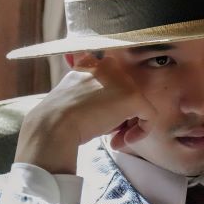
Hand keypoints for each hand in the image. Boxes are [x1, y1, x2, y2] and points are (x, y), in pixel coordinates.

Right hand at [14, 51, 156, 173]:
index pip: (113, 83)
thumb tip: (102, 99)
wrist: (54, 125)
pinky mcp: (133, 97)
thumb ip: (88, 89)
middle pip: (127, 94)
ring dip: (129, 126)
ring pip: (139, 105)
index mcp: (92, 62)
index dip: (110, 105)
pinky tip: (123, 141)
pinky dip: (141, 132)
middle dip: (121, 117)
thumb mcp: (72, 93)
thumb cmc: (59, 117)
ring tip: (114, 140)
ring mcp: (122, 80)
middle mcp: (109, 65)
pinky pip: (149, 116)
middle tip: (110, 135)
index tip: (100, 119)